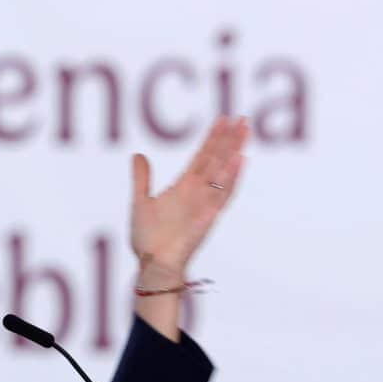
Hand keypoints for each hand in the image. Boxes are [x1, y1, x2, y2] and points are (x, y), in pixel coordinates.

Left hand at [130, 116, 248, 276]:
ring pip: (223, 172)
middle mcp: (197, 192)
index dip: (212, 138)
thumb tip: (137, 155)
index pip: (202, 156)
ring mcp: (204, 204)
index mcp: (184, 187)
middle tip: (243, 117)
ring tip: (245, 131)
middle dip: (229, 139)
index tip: (222, 119)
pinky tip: (240, 160)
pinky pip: (222, 196)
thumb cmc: (147, 238)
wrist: (151, 264)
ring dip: (234, 152)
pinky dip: (231, 178)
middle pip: (217, 159)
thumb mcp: (140, 202)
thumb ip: (142, 178)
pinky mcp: (208, 218)